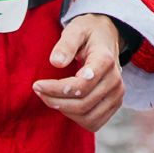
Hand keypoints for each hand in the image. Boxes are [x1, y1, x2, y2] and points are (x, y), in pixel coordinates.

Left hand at [34, 13, 124, 131]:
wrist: (106, 37)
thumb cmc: (88, 33)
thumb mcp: (76, 30)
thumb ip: (66, 44)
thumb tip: (56, 62)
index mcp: (106, 61)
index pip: (81, 85)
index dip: (55, 89)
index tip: (36, 84)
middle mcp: (115, 80)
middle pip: (83, 104)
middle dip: (55, 101)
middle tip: (38, 90)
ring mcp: (117, 94)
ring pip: (88, 118)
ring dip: (65, 112)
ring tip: (50, 98)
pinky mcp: (114, 104)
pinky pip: (94, 123)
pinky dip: (76, 119)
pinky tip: (65, 104)